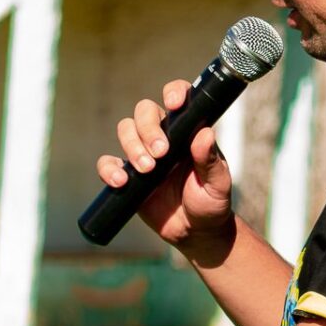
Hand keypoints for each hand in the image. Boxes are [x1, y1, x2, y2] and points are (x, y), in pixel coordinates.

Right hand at [96, 79, 233, 252]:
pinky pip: (108, 163)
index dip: (174, 92)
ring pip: (126, 130)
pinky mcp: (127, 176)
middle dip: (148, 128)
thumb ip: (211, 161)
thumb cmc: (211, 203)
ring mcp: (143, 154)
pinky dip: (108, 168)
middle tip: (161, 153)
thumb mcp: (218, 184)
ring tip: (147, 170)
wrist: (195, 232)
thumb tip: (205, 134)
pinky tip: (121, 182)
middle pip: (145, 112)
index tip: (174, 103)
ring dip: (132, 146)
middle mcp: (164, 136)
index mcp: (187, 132)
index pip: (178, 99)